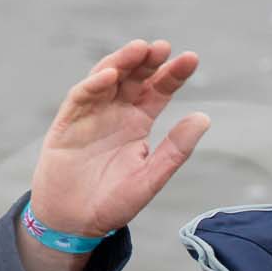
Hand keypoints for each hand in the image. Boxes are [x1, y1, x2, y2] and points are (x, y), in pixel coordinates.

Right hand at [29, 39, 210, 236]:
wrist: (74, 223)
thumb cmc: (112, 202)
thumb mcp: (150, 178)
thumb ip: (175, 150)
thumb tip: (204, 117)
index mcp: (138, 122)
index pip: (159, 90)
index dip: (174, 74)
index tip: (191, 59)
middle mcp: (116, 112)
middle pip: (134, 77)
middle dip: (148, 60)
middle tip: (163, 47)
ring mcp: (91, 114)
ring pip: (107, 78)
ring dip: (122, 62)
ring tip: (139, 50)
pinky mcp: (67, 123)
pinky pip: (80, 97)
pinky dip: (94, 84)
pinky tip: (110, 75)